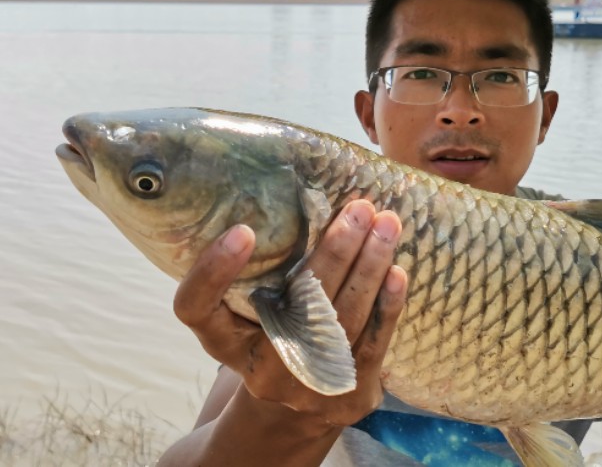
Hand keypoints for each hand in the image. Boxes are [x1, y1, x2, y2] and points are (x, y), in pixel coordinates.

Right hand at [172, 199, 407, 428]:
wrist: (297, 413)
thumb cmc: (273, 337)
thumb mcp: (248, 312)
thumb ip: (259, 270)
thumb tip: (303, 198)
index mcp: (223, 340)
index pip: (195, 308)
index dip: (211, 272)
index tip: (243, 231)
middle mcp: (261, 368)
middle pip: (298, 305)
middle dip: (335, 251)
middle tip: (359, 208)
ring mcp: (307, 387)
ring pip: (344, 320)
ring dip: (370, 266)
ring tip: (387, 224)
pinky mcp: (349, 395)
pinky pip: (373, 344)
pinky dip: (387, 304)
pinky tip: (396, 271)